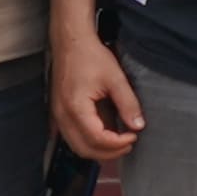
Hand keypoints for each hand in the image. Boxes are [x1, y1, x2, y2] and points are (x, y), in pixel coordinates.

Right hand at [52, 27, 143, 160]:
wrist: (70, 43)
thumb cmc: (90, 56)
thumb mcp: (115, 78)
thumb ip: (128, 103)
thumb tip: (138, 126)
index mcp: (76, 108)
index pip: (97, 139)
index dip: (117, 144)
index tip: (133, 137)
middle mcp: (63, 116)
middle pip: (84, 149)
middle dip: (108, 153)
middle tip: (129, 144)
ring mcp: (58, 116)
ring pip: (76, 146)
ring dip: (98, 149)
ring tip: (120, 142)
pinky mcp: (59, 113)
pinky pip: (72, 137)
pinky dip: (89, 141)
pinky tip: (106, 133)